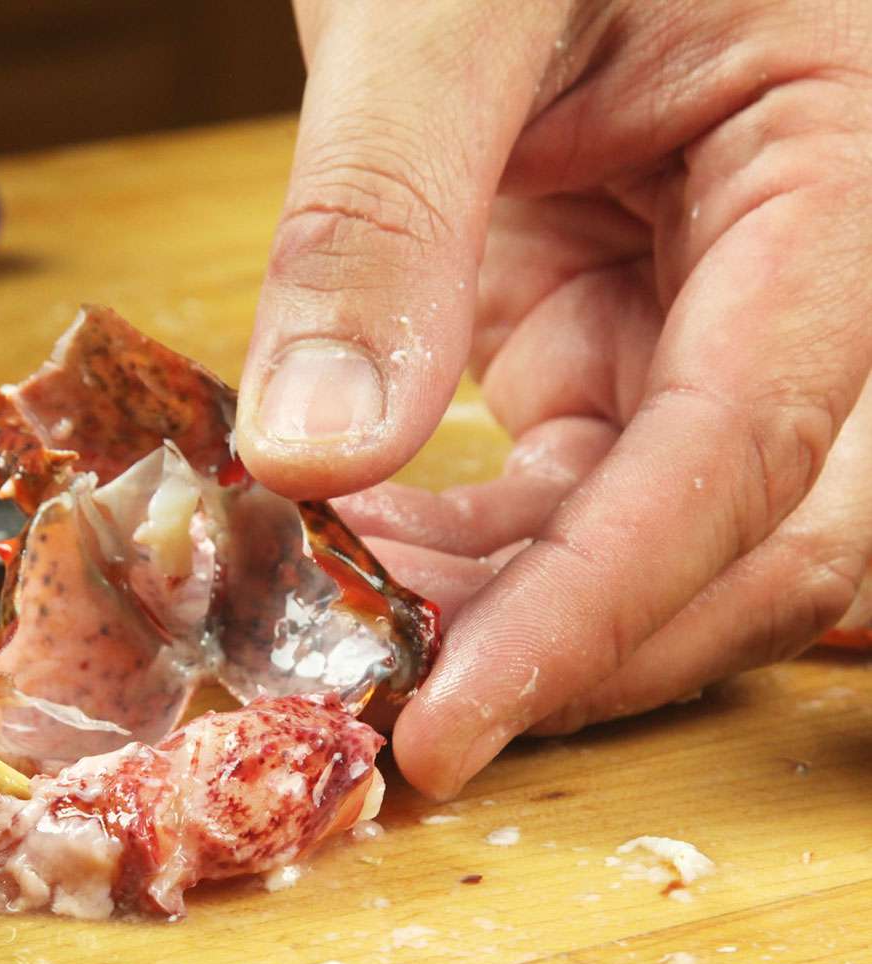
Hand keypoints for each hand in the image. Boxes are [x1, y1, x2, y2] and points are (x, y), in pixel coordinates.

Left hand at [236, 2, 871, 796]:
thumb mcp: (443, 2)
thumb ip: (382, 215)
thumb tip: (311, 450)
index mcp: (843, 168)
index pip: (742, 450)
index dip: (597, 610)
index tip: (450, 725)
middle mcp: (797, 264)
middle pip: (741, 534)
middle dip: (571, 644)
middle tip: (394, 711)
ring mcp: (698, 306)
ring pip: (644, 527)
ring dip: (502, 606)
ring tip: (346, 624)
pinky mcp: (604, 323)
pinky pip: (566, 480)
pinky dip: (468, 541)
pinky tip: (359, 545)